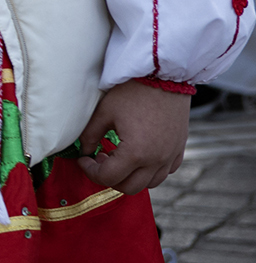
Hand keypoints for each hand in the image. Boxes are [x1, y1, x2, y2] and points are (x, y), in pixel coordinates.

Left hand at [75, 81, 190, 195]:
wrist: (164, 75)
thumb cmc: (132, 91)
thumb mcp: (104, 112)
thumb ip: (90, 135)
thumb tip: (83, 151)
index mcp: (136, 153)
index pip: (108, 178)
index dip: (90, 171)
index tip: (83, 159)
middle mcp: (156, 160)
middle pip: (129, 187)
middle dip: (110, 178)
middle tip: (99, 159)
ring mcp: (171, 156)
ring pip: (149, 183)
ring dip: (131, 176)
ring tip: (118, 156)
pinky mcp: (180, 149)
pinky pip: (165, 172)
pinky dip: (150, 171)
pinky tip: (138, 155)